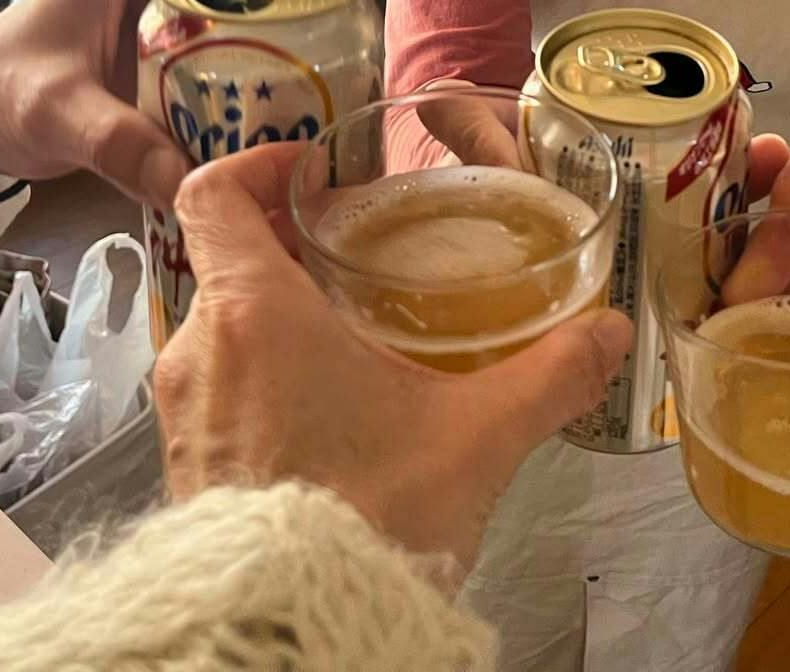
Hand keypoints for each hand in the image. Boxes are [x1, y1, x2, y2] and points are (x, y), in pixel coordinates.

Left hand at [0, 0, 384, 210]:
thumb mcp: (54, 113)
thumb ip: (119, 144)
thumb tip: (195, 190)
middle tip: (373, 47)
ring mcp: (171, 2)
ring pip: (263, 2)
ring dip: (310, 33)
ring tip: (354, 81)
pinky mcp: (172, 43)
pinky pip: (242, 43)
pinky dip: (276, 69)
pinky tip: (302, 112)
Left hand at [152, 143, 632, 568]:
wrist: (293, 632)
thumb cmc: (371, 515)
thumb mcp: (477, 436)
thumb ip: (548, 374)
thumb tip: (609, 332)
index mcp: (253, 309)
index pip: (214, 193)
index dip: (257, 164)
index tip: (312, 171)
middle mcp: (199, 349)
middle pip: (227, 261)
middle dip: (292, 252)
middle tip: (360, 259)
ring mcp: (181, 414)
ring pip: (221, 331)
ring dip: (277, 321)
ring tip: (355, 342)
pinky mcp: (184, 469)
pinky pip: (215, 394)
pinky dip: (262, 382)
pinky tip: (330, 417)